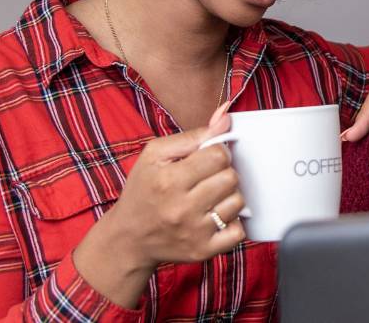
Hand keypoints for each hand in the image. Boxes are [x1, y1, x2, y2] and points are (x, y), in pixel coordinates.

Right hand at [73, 102, 246, 306]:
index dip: (218, 153)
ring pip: (238, 203)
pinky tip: (217, 216)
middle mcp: (181, 208)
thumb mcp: (155, 155)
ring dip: (229, 196)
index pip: (218, 156)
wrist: (129, 238)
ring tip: (211, 197)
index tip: (209, 159)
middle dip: (224, 173)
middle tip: (209, 178)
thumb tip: (226, 117)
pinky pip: (238, 232)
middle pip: (231, 178)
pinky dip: (233, 223)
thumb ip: (192, 135)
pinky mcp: (203, 251)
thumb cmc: (143, 190)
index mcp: (168, 180)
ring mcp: (194, 232)